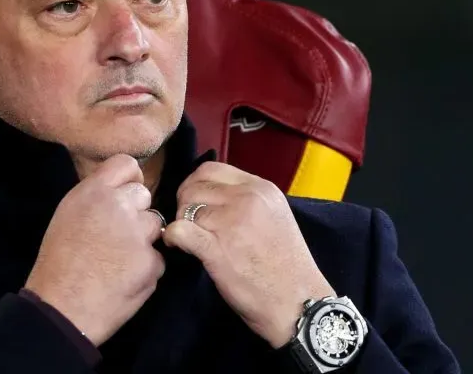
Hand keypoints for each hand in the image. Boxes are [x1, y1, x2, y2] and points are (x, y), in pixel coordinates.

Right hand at [25, 155, 164, 345]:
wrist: (60, 309)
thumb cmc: (57, 265)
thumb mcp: (67, 215)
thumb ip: (95, 198)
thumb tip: (118, 190)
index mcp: (92, 192)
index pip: (126, 164)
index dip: (130, 180)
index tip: (125, 196)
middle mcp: (117, 206)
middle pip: (144, 195)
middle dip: (136, 213)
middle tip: (117, 236)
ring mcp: (137, 234)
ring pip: (155, 225)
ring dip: (143, 240)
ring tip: (119, 260)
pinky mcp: (151, 262)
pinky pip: (158, 258)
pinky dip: (146, 268)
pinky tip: (124, 279)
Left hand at [163, 162, 335, 347]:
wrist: (300, 303)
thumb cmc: (287, 268)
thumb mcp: (276, 217)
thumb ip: (248, 202)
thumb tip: (214, 199)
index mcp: (262, 189)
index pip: (211, 169)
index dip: (195, 185)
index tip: (195, 203)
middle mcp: (247, 198)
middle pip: (194, 185)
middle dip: (184, 203)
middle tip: (189, 224)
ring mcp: (232, 222)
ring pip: (185, 207)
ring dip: (180, 222)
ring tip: (189, 240)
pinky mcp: (216, 248)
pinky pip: (179, 229)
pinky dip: (172, 236)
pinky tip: (179, 246)